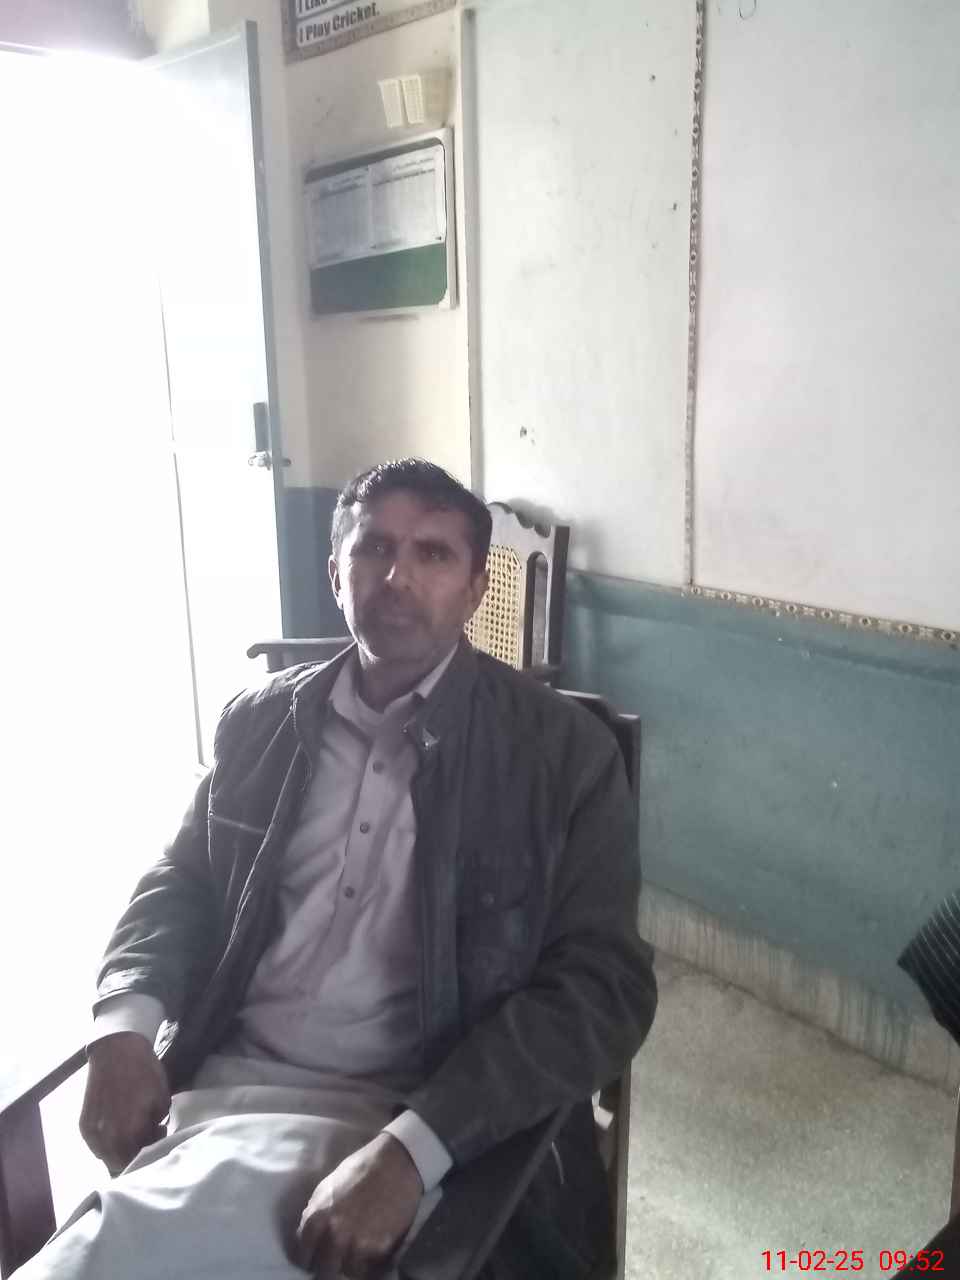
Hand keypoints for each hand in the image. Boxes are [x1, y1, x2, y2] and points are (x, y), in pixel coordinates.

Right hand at [79, 1031, 169, 1174]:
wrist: (116, 1050)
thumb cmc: (144, 1072)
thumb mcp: (162, 1101)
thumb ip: (156, 1126)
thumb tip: (152, 1134)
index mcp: (128, 1135)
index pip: (139, 1161)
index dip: (150, 1152)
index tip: (157, 1138)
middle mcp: (106, 1141)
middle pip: (120, 1163)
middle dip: (134, 1154)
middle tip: (145, 1135)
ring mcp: (91, 1134)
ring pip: (106, 1156)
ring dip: (118, 1150)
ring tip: (131, 1130)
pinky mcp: (82, 1125)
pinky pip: (95, 1145)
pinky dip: (107, 1141)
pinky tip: (117, 1127)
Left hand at [296, 1132, 422, 1278]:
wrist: (396, 1163)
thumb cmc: (361, 1169)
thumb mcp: (328, 1186)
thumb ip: (316, 1212)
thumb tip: (308, 1233)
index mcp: (317, 1217)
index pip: (303, 1255)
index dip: (308, 1258)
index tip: (314, 1258)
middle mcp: (334, 1235)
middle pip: (324, 1270)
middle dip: (328, 1266)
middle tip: (335, 1260)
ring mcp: (357, 1244)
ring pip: (347, 1272)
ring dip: (350, 1265)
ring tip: (356, 1254)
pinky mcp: (379, 1248)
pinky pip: (369, 1268)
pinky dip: (369, 1263)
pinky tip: (371, 1249)